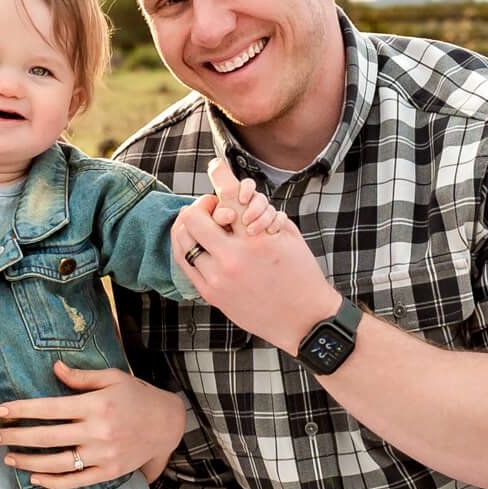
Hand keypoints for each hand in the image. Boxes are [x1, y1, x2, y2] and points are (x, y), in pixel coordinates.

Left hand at [0, 362, 186, 487]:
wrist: (167, 424)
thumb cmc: (137, 396)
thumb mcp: (113, 378)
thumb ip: (82, 376)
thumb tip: (54, 368)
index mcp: (95, 404)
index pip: (49, 407)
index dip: (22, 409)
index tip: (0, 411)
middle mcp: (97, 431)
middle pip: (46, 437)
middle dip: (15, 437)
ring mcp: (103, 455)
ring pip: (56, 463)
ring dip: (28, 462)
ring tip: (8, 458)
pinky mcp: (109, 472)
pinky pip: (76, 481)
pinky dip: (53, 482)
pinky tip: (34, 477)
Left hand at [175, 162, 336, 353]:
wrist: (304, 319)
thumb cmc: (301, 273)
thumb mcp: (288, 235)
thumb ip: (263, 212)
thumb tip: (238, 190)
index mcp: (256, 240)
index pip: (226, 198)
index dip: (219, 177)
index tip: (215, 168)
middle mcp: (233, 259)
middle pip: (194, 218)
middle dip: (199, 205)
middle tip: (209, 206)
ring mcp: (218, 279)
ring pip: (183, 241)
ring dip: (187, 225)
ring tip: (198, 222)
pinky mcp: (212, 295)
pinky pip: (184, 264)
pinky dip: (185, 247)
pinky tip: (195, 242)